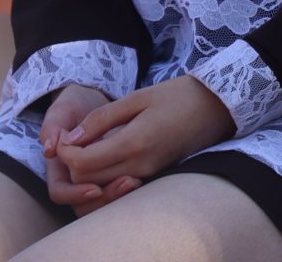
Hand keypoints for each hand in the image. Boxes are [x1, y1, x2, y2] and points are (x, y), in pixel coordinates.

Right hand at [38, 84, 138, 213]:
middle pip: (83, 205)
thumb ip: (53, 127)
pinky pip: (115, 190)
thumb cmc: (73, 105)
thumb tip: (50, 150)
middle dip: (103, 199)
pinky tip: (141, 177)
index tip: (95, 188)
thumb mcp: (62, 109)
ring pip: (100, 203)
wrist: (91, 98)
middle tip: (126, 184)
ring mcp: (92, 178)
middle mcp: (73, 178)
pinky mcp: (110, 173)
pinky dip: (125, 189)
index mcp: (58, 167)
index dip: (75, 194)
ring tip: (135, 182)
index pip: (60, 192)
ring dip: (116, 197)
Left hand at [55, 75, 235, 189]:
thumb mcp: (138, 97)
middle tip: (73, 140)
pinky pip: (119, 182)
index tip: (64, 135)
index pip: (83, 163)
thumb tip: (71, 138)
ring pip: (102, 186)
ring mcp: (149, 173)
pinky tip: (107, 151)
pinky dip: (105, 173)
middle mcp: (141, 165)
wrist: (218, 106)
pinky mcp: (155, 174)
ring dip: (88, 170)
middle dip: (72, 163)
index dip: (65, 152)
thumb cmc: (179, 95)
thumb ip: (101, 119)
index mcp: (135, 143)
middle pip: (88, 180)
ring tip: (89, 145)